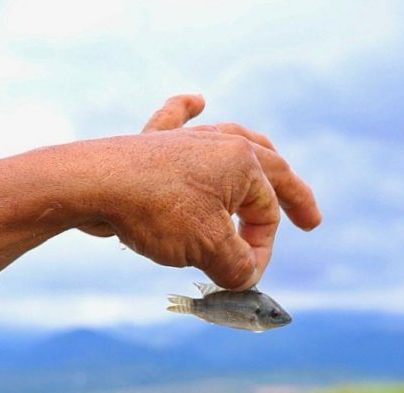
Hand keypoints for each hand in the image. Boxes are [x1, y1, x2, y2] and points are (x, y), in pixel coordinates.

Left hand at [0, 95, 320, 289]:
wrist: (92, 184)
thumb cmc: (156, 212)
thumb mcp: (208, 248)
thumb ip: (237, 268)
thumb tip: (245, 279)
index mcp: (244, 163)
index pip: (267, 215)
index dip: (260, 251)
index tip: (242, 278)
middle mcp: (221, 143)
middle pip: (269, 169)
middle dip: (292, 196)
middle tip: (311, 219)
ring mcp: (186, 139)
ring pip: (233, 140)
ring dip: (256, 155)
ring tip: (271, 159)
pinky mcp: (152, 142)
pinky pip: (174, 120)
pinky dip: (186, 111)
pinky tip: (196, 101)